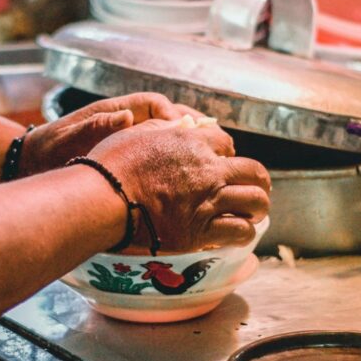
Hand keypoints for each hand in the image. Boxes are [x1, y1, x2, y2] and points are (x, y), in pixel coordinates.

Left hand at [18, 93, 201, 176]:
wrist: (32, 162)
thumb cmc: (48, 150)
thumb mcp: (67, 139)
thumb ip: (93, 128)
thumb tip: (124, 117)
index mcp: (113, 110)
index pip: (153, 103)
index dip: (173, 114)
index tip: (187, 132)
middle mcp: (126, 119)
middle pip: (169, 115)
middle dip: (195, 126)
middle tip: (217, 143)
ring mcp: (130, 136)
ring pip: (171, 132)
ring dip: (194, 141)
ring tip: (218, 155)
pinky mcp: (132, 154)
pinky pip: (163, 150)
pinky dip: (182, 157)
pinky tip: (197, 173)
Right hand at [85, 119, 270, 252]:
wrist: (103, 198)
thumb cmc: (111, 165)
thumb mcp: (137, 132)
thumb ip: (164, 129)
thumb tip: (179, 127)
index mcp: (192, 142)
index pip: (225, 143)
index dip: (227, 153)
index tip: (222, 163)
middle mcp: (207, 170)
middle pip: (253, 171)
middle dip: (257, 180)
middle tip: (254, 187)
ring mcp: (208, 200)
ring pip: (255, 201)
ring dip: (257, 206)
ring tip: (253, 212)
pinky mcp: (201, 231)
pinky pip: (240, 231)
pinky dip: (244, 232)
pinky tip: (240, 233)